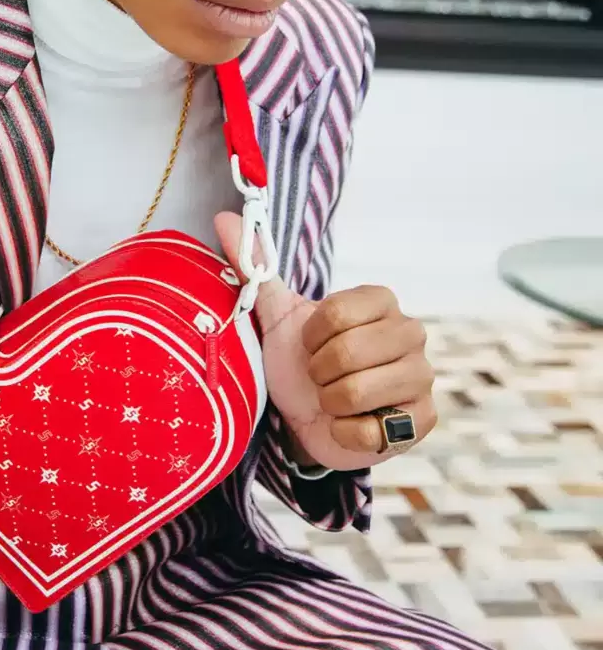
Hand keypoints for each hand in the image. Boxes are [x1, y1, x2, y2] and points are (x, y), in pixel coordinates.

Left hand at [215, 213, 436, 470]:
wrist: (310, 417)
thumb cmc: (300, 361)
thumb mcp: (277, 316)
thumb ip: (256, 266)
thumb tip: (227, 216)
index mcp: (381, 301)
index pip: (336, 313)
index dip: (312, 336)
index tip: (309, 343)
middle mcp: (411, 333)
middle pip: (347, 353)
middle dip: (318, 371)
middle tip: (320, 374)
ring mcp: (422, 377)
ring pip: (356, 392)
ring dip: (329, 402)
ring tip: (334, 398)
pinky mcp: (424, 420)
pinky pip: (368, 431)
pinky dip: (344, 432)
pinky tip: (349, 424)